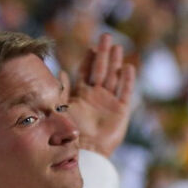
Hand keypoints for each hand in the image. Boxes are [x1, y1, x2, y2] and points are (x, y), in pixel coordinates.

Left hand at [61, 31, 137, 154]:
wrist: (85, 150)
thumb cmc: (70, 132)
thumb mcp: (62, 108)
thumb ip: (62, 90)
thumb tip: (59, 72)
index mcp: (81, 93)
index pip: (86, 71)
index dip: (89, 58)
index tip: (91, 46)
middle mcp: (96, 95)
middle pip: (101, 69)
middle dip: (104, 53)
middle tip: (106, 37)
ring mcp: (109, 102)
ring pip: (114, 77)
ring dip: (116, 62)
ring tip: (118, 47)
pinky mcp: (121, 111)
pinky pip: (125, 92)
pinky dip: (127, 80)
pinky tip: (128, 68)